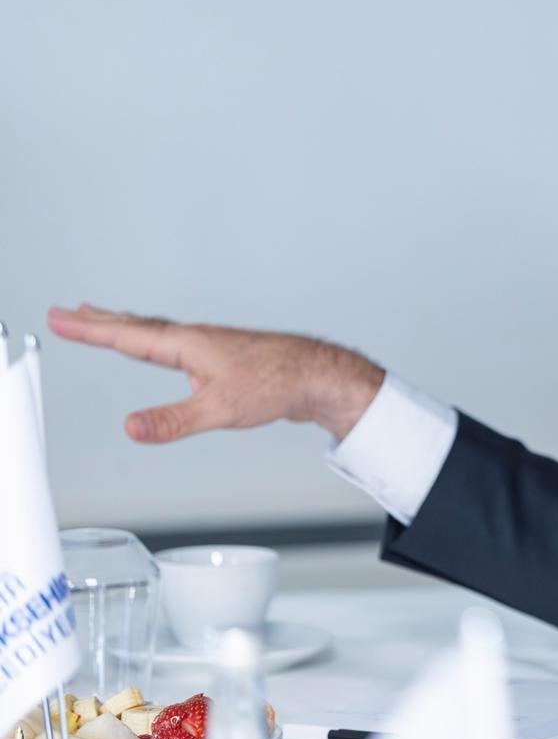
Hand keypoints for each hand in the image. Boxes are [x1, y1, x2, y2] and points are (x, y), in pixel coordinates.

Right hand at [47, 303, 384, 443]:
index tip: (59, 318)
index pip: (128, 335)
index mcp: (188, 344)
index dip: (90, 329)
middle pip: (138, 327)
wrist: (318, 376)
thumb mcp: (219, 409)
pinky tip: (161, 348)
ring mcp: (211, 346)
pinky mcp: (223, 358)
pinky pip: (177, 344)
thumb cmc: (277, 384)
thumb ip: (172, 420)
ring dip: (126, 326)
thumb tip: (131, 427)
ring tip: (103, 320)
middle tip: (68, 312)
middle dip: (100, 320)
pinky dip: (155, 340)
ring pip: (158, 333)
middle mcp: (197, 339)